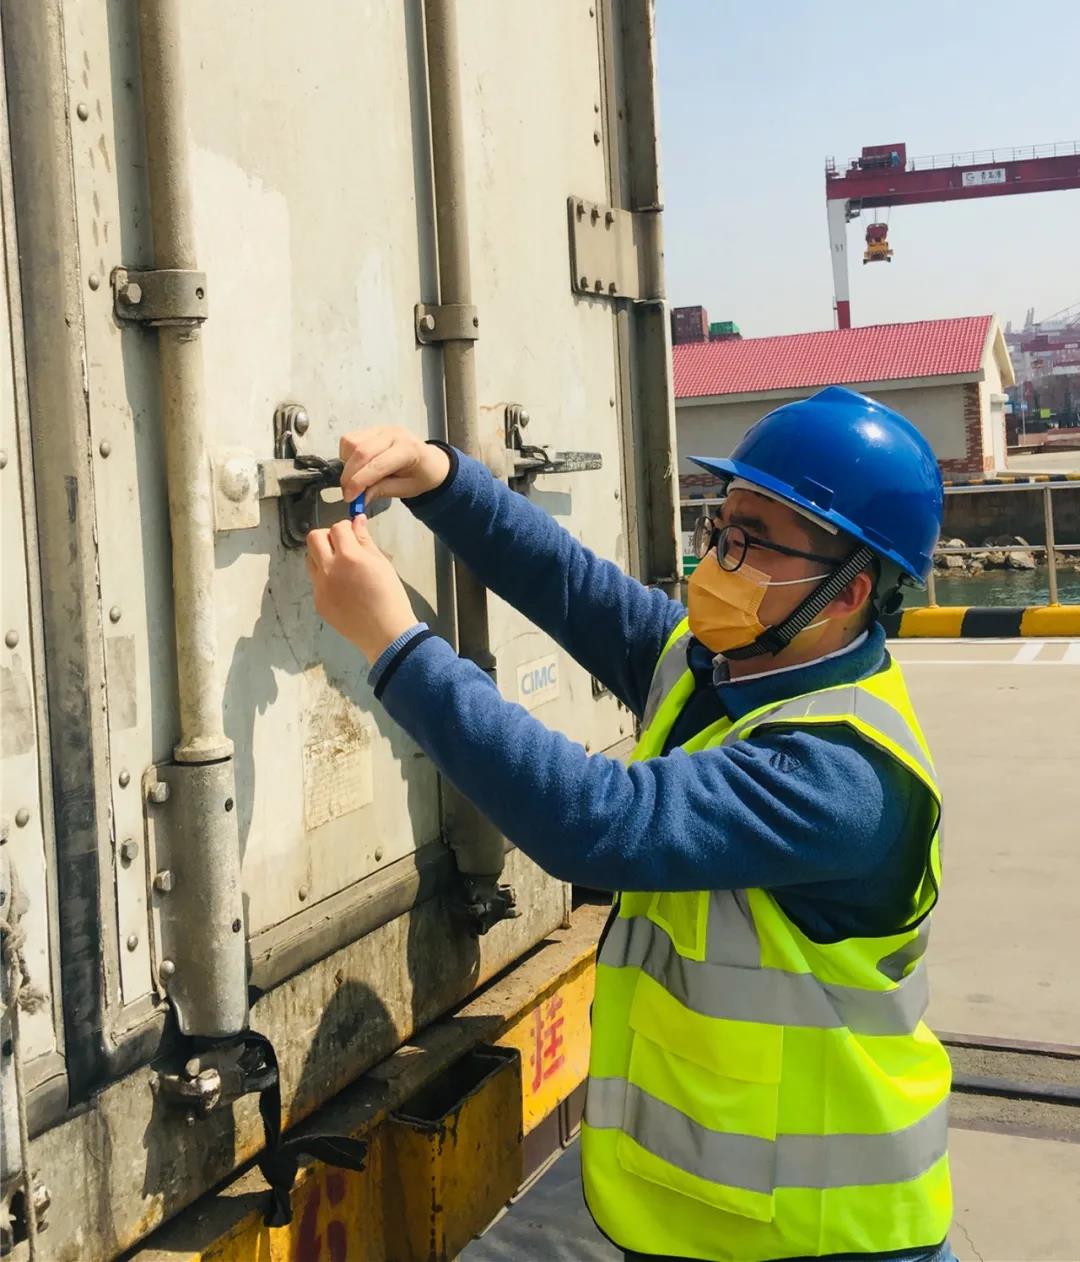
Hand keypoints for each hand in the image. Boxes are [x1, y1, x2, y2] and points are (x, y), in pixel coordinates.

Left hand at [306, 517, 419, 663]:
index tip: (353, 533)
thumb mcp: (382, 564)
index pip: (337, 528)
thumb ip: (365, 541)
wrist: (385, 633)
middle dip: (328, 536)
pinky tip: (344, 588)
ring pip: (310, 559)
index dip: (346, 527)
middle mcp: (329, 569)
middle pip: (314, 538)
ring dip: (322, 555)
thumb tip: (357, 521)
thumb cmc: (390, 597)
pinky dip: (326, 578)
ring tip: (341, 566)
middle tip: (343, 546)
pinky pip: (316, 581)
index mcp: (349, 557)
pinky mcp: (318, 602)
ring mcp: (320, 587)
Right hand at [339, 426, 450, 503]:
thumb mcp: (406, 489)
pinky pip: (350, 439)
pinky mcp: (374, 429)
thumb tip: (358, 497)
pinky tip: (357, 465)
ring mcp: (383, 429)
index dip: (358, 483)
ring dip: (347, 463)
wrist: (432, 462)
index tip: (349, 497)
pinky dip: (347, 454)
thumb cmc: (422, 476)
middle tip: (347, 492)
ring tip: (355, 477)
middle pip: (360, 452)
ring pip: (351, 442)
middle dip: (348, 476)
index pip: (376, 465)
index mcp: (408, 450)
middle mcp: (394, 435)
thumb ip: (381, 491)